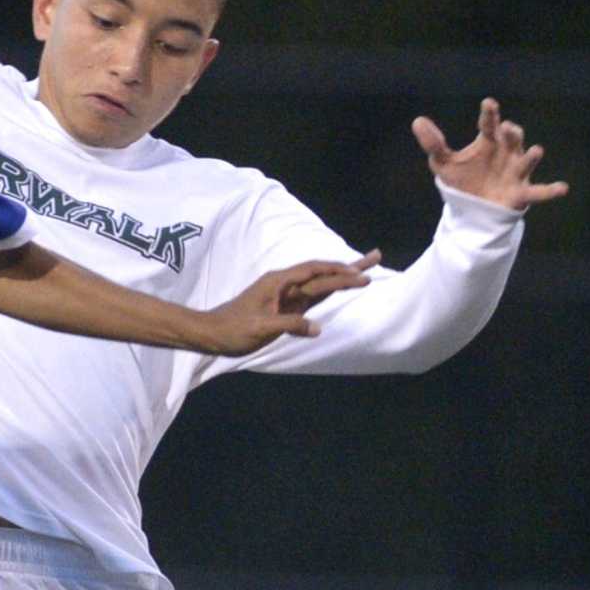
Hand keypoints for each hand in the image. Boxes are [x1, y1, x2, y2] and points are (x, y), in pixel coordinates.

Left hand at [198, 253, 378, 354]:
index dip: (338, 272)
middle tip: (377, 257)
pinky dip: (331, 290)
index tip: (360, 274)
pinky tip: (342, 287)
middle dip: (350, 267)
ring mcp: (286, 295)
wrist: (212, 332)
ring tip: (367, 270)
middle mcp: (285, 284)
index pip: (315, 272)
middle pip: (323, 272)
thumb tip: (318, 328)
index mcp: (278, 282)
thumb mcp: (260, 328)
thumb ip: (289, 325)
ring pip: (321, 283)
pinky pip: (313, 296)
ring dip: (343, 276)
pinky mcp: (286, 307)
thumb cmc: (232, 329)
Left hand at [412, 98, 568, 210]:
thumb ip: (434, 144)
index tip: (488, 104)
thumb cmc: (463, 180)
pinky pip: (539, 191)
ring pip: (527, 161)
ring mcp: (516, 172)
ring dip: (531, 156)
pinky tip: (562, 187)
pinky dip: (551, 190)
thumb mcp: (443, 164)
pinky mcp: (521, 193)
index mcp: (489, 142)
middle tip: (509, 128)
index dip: (490, 115)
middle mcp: (507, 153)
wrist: (472, 209)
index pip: (489, 125)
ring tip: (536, 151)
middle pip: (513, 139)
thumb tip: (417, 121)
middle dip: (513, 133)